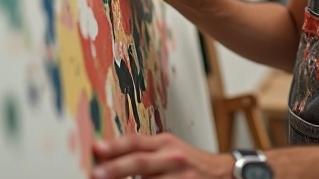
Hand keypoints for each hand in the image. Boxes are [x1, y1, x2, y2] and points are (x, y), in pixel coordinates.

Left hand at [90, 133, 232, 178]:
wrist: (222, 174)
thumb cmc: (189, 162)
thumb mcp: (168, 149)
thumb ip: (142, 151)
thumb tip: (105, 155)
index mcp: (164, 144)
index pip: (135, 142)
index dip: (115, 145)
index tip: (96, 149)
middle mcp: (172, 158)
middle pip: (139, 162)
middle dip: (115, 168)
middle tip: (95, 173)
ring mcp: (179, 178)